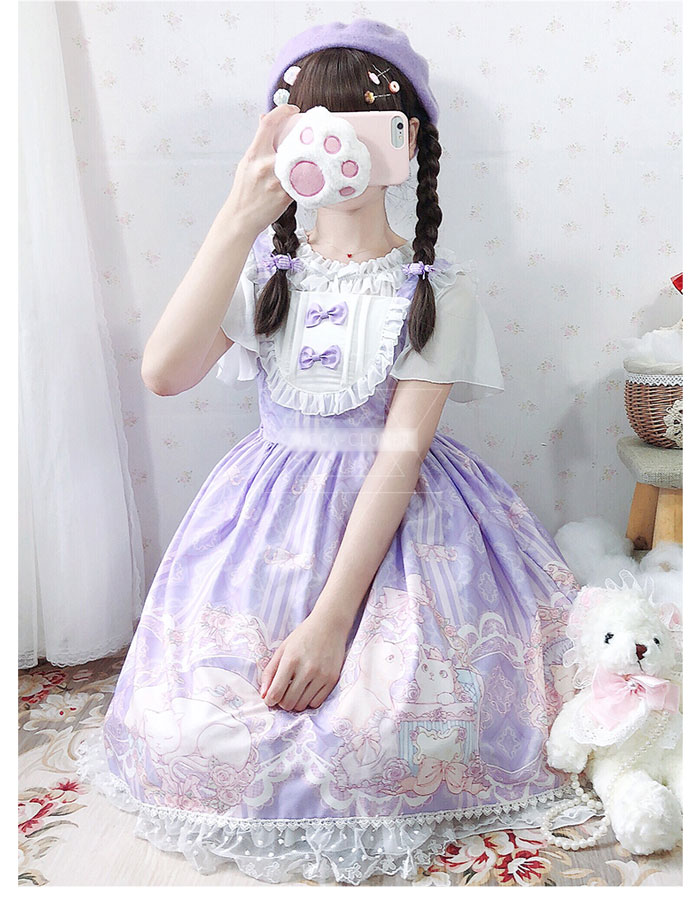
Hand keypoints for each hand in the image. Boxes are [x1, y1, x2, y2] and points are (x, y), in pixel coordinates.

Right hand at [226, 104, 299, 236]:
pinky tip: (308, 178)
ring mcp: (277, 181)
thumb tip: (265, 118)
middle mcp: (265, 165)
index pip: (269, 124)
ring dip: (306, 160)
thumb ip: (259, 143)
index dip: (283, 111)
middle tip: (310, 136)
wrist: (242, 218)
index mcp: (254, 154)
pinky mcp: (286, 196)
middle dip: (302, 138)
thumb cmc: (244, 190)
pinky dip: (306, 179)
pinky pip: (302, 182)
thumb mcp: (246, 163)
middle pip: (291, 142)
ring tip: (310, 160)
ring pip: (300, 162)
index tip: (293, 109)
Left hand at [259, 610, 348, 711]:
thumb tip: (264, 695)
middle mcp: (307, 669)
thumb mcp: (283, 649)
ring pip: (302, 705)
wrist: (330, 625)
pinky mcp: (332, 679)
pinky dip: (309, 700)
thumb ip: (270, 672)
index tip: (270, 699)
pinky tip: (307, 689)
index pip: (276, 692)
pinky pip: (316, 703)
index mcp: (291, 660)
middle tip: (283, 693)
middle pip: (288, 703)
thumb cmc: (303, 635)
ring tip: (295, 690)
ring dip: (295, 702)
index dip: (270, 700)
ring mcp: (321, 675)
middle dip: (282, 702)